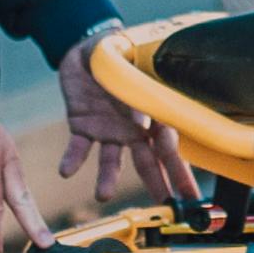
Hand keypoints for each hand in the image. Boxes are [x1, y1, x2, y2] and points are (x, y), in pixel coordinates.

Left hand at [57, 28, 192, 209]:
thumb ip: (139, 93)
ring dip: (108, 179)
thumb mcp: (134, 65)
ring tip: (103, 195)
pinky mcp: (83, 126)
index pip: (170, 146)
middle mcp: (133, 128)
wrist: (89, 46)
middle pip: (148, 161)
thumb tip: (143, 123)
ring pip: (111, 161)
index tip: (188, 194)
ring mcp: (109, 130)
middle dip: (157, 184)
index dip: (179, 170)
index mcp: (153, 113)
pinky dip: (72, 159)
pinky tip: (65, 172)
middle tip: (165, 206)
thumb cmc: (122, 52)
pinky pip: (78, 147)